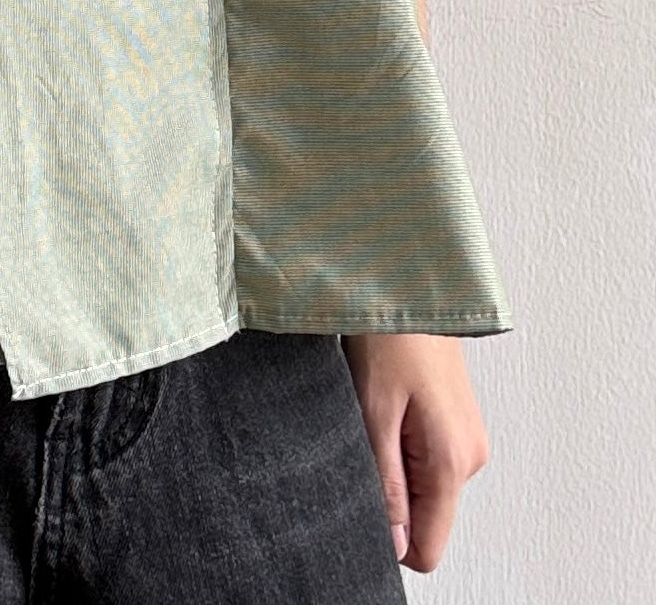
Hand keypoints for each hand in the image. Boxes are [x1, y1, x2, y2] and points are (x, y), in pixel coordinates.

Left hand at [340, 332, 490, 572]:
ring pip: (423, 486)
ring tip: (377, 411)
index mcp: (452, 462)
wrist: (413, 286)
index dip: (390, 538)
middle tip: (366, 435)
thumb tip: (394, 542)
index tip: (362, 500)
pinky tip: (388, 403)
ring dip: (393, 461)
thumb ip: (386, 481)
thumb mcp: (374, 410)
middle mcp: (470, 457)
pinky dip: (402, 441)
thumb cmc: (390, 337)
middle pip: (424, 516)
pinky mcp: (458, 423)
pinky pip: (427, 458)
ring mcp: (468, 440)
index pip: (428, 547)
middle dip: (388, 491)